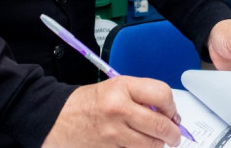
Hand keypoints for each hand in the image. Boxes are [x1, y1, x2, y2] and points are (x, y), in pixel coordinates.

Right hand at [43, 76, 181, 146]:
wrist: (55, 118)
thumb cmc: (87, 103)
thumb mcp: (115, 88)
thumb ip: (141, 96)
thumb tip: (168, 113)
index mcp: (122, 88)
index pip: (162, 95)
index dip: (172, 107)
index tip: (172, 114)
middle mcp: (118, 110)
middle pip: (160, 126)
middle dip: (173, 134)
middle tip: (174, 136)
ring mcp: (113, 134)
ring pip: (150, 146)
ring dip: (157, 146)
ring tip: (155, 142)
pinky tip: (136, 146)